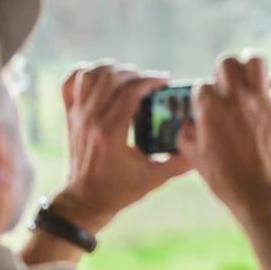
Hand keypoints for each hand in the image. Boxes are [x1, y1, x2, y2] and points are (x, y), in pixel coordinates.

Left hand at [54, 61, 191, 232]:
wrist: (86, 200)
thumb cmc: (120, 190)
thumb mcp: (155, 179)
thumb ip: (180, 162)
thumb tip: (201, 141)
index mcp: (111, 134)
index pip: (130, 91)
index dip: (150, 80)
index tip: (164, 81)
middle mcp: (90, 120)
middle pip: (111, 78)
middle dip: (135, 73)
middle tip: (149, 81)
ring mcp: (77, 116)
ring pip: (90, 75)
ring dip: (112, 69)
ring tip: (129, 76)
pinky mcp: (69, 115)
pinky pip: (69, 82)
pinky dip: (85, 72)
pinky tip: (102, 77)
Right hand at [177, 50, 270, 216]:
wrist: (260, 196)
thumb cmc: (225, 181)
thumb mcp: (195, 159)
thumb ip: (186, 136)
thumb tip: (187, 123)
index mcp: (211, 110)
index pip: (202, 85)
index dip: (204, 96)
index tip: (208, 107)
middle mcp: (236, 100)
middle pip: (227, 61)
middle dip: (224, 70)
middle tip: (228, 85)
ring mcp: (262, 103)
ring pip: (256, 60)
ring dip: (250, 65)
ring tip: (249, 78)